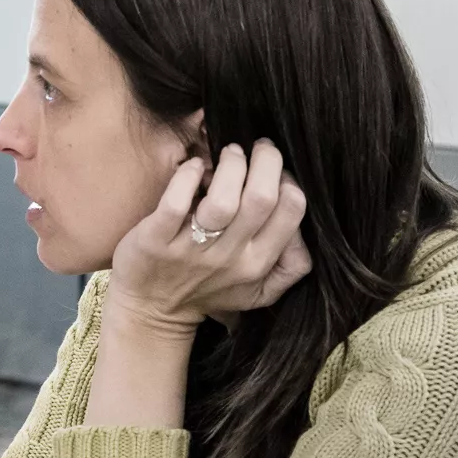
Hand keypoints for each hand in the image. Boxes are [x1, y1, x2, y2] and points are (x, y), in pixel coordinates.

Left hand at [108, 139, 310, 335]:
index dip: (288, 179)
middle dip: (266, 161)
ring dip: (230, 166)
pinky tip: (193, 166)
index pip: (291, 210)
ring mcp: (192, 250)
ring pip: (223, 200)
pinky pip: (175, 202)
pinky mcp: (156, 241)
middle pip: (262, 199)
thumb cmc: (207, 289)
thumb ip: (291, 267)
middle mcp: (229, 258)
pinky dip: (187, 176)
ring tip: (229, 153)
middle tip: (258, 148)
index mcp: (258, 264)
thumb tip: (307, 228)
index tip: (275, 168)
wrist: (150, 309)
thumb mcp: (259, 292)